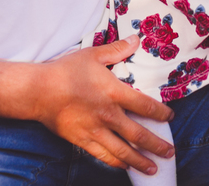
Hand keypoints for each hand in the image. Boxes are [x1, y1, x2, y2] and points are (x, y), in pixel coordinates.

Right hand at [29, 36, 174, 174]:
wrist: (38, 91)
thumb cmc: (66, 71)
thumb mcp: (93, 55)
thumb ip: (117, 50)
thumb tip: (137, 39)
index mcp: (114, 92)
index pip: (145, 106)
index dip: (161, 113)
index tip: (169, 117)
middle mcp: (108, 115)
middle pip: (138, 134)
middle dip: (156, 145)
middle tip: (169, 152)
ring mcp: (95, 131)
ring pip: (123, 151)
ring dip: (140, 160)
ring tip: (153, 168)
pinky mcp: (82, 141)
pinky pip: (103, 156)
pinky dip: (117, 163)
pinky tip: (125, 167)